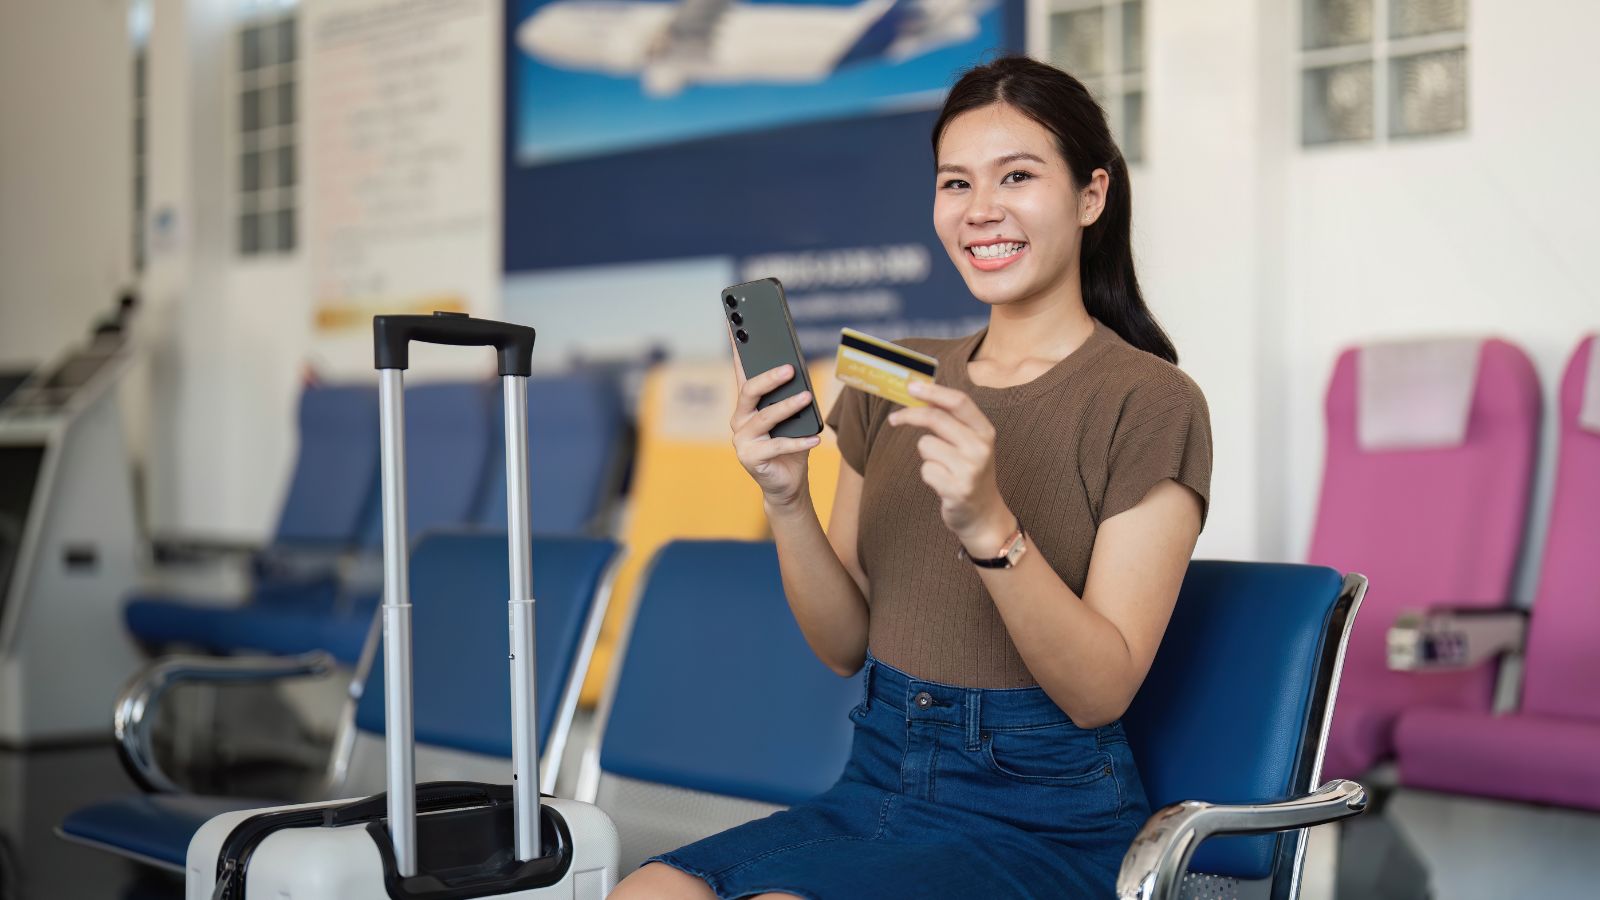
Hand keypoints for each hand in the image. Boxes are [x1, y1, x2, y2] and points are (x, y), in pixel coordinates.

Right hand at [729, 334, 820, 507]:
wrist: (787, 483)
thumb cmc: (790, 444)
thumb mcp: (793, 417)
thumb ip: (791, 396)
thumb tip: (800, 374)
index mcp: (747, 405)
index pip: (741, 372)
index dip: (738, 350)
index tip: (736, 324)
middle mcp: (739, 419)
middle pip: (749, 392)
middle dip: (769, 378)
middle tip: (790, 369)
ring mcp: (742, 440)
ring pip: (764, 418)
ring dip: (787, 407)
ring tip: (807, 397)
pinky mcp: (750, 459)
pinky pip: (777, 446)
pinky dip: (799, 442)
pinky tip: (816, 438)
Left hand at [887, 381, 1012, 553]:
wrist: (984, 514)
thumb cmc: (969, 472)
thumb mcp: (970, 443)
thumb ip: (951, 421)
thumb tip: (918, 394)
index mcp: (985, 431)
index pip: (958, 401)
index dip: (932, 392)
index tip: (910, 387)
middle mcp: (980, 448)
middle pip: (936, 419)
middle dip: (909, 415)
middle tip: (894, 419)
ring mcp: (970, 470)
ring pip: (925, 446)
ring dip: (926, 456)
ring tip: (942, 467)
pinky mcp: (957, 490)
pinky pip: (925, 470)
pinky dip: (928, 475)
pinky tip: (942, 484)